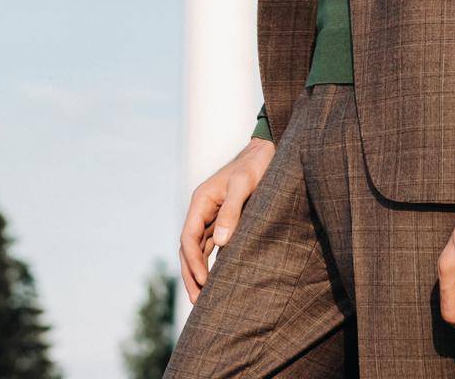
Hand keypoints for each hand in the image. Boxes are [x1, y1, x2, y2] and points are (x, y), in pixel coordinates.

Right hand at [178, 137, 275, 303]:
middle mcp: (202, 210)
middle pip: (188, 248)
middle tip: (198, 301)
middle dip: (191, 274)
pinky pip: (211, 247)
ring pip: (198, 250)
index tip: (204, 282)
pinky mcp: (223, 221)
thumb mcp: (243, 185)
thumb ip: (232, 211)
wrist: (266, 152)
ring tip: (204, 299)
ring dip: (198, 273)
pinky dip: (210, 264)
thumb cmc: (255, 166)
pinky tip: (217, 281)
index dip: (194, 262)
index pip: (188, 238)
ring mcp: (211, 217)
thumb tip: (220, 242)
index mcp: (201, 201)